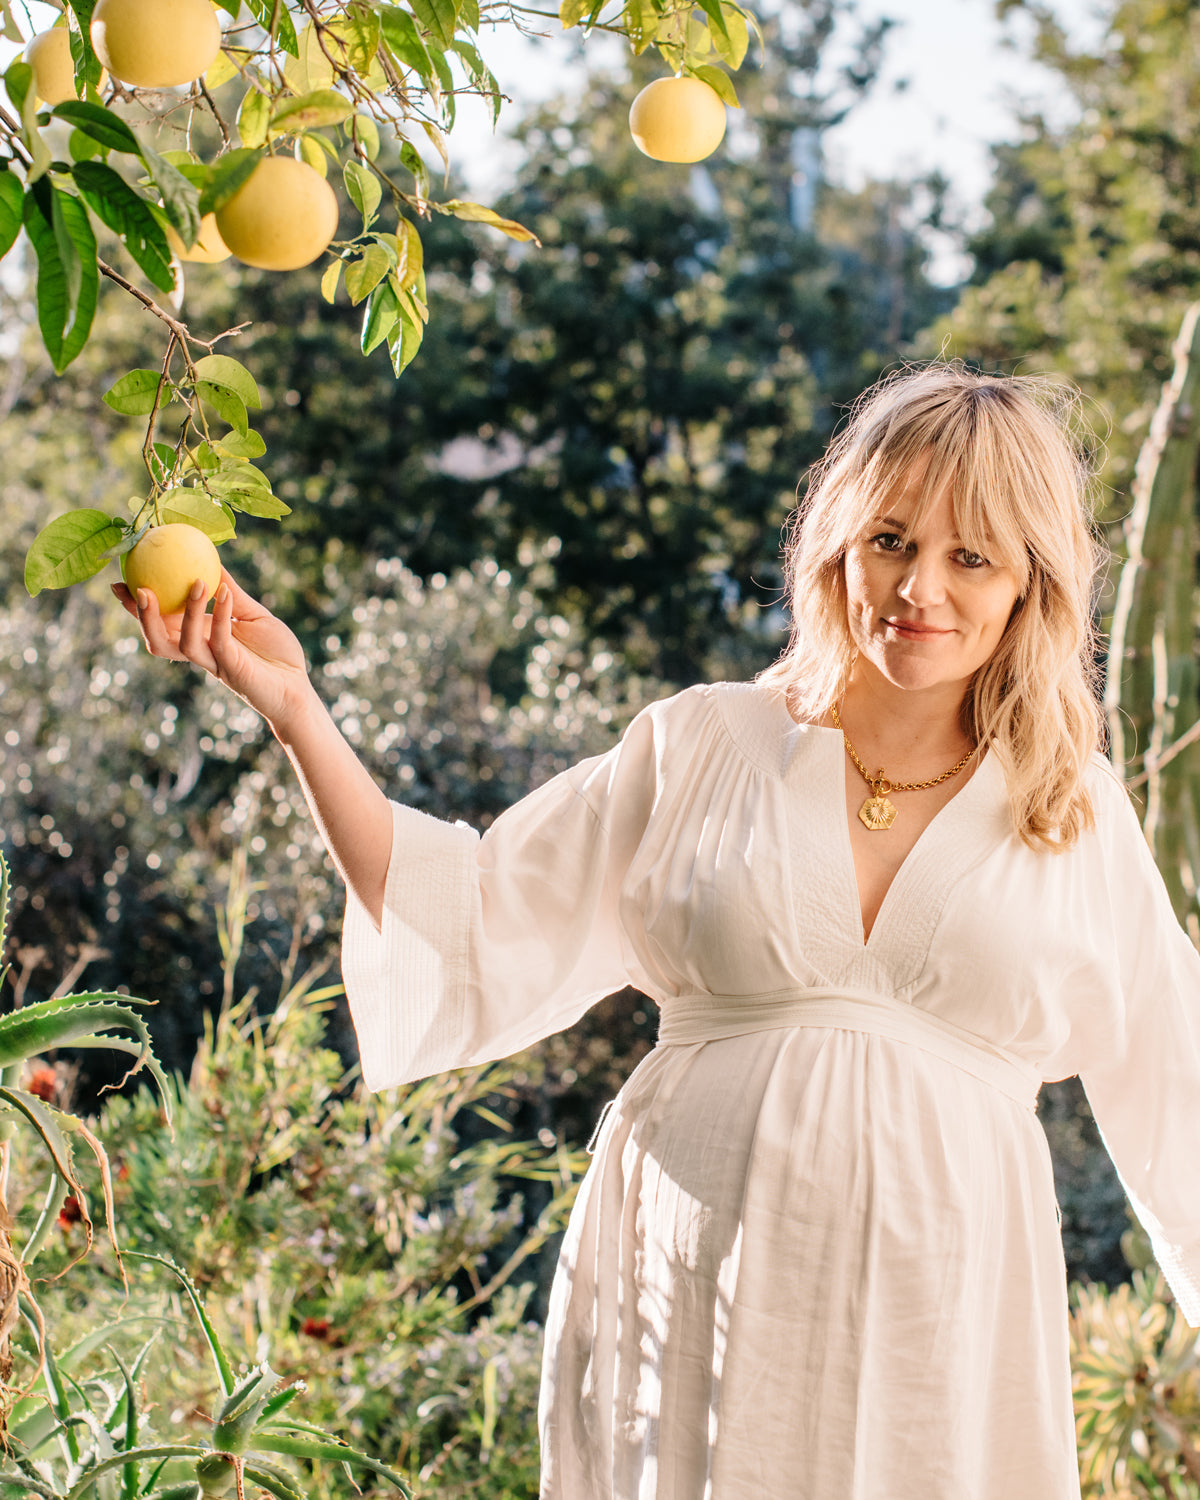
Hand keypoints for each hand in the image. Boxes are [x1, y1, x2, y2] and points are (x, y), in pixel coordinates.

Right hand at [112, 568, 315, 729]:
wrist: (298, 690)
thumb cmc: (276, 655)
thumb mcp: (253, 616)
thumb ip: (233, 594)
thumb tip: (214, 560)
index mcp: (201, 639)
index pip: (162, 623)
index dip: (137, 606)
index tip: (120, 581)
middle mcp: (201, 653)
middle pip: (158, 640)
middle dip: (142, 617)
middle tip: (137, 588)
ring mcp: (215, 663)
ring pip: (183, 644)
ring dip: (186, 613)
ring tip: (194, 582)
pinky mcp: (233, 670)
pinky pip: (221, 641)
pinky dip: (222, 615)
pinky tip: (225, 592)